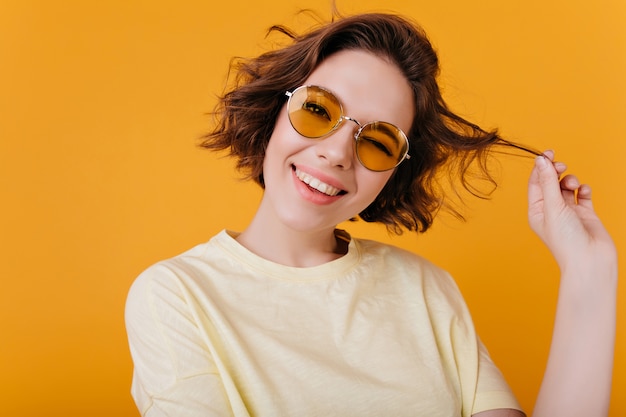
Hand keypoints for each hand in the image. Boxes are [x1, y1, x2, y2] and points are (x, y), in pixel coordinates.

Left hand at [527, 150, 616, 275]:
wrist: (590, 261)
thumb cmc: (566, 240)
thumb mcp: (553, 207)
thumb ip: (548, 182)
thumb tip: (541, 160)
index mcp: (536, 211)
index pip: (535, 183)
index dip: (540, 167)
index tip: (548, 153)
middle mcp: (551, 211)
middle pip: (550, 182)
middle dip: (556, 171)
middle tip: (561, 165)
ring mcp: (568, 212)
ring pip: (567, 187)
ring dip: (570, 180)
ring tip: (573, 184)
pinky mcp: (585, 214)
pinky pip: (583, 195)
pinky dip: (584, 189)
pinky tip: (585, 191)